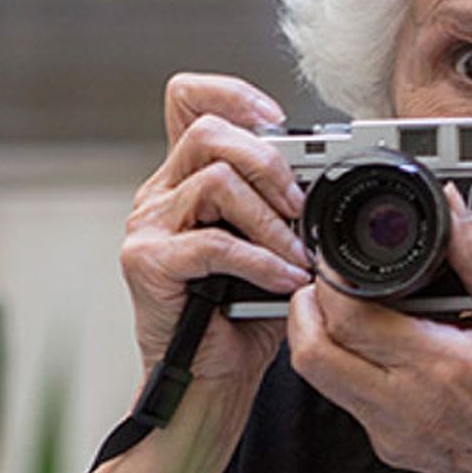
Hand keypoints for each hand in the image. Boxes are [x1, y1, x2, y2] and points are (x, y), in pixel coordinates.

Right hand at [120, 73, 310, 435]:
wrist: (211, 379)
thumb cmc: (241, 315)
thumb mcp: (271, 245)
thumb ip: (282, 204)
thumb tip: (325, 176)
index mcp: (185, 177)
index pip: (187, 97)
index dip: (232, 93)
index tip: (276, 121)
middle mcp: (159, 193)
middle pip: (209, 130)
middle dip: (269, 162)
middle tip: (300, 207)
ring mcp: (147, 226)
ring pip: (216, 181)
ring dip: (270, 219)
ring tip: (298, 255)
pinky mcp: (146, 263)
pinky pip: (212, 244)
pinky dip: (260, 261)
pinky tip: (283, 280)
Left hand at [287, 186, 471, 472]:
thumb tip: (452, 211)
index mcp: (437, 367)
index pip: (347, 320)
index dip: (329, 280)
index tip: (339, 259)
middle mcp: (403, 406)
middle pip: (310, 355)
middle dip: (303, 309)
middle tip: (326, 282)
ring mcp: (393, 433)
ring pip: (320, 381)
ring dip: (320, 338)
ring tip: (352, 309)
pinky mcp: (393, 449)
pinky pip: (348, 400)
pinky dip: (348, 366)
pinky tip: (384, 347)